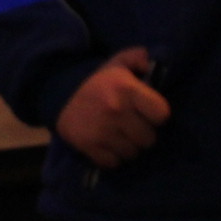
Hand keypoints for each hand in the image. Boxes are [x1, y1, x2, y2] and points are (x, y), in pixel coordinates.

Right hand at [57, 46, 169, 168]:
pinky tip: (106, 144)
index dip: (156, 115)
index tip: (147, 112)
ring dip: (127, 147)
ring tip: (118, 135)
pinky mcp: (89, 146)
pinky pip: (114, 163)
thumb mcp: (117, 64)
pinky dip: (112, 157)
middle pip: (149, 139)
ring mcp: (102, 131)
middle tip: (131, 126)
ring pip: (132, 153)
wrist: (58, 94)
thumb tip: (151, 62)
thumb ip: (139, 58)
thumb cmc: (97, 82)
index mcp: (127, 89)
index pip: (162, 114)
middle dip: (142, 134)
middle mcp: (116, 111)